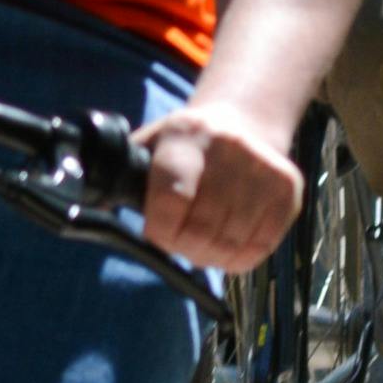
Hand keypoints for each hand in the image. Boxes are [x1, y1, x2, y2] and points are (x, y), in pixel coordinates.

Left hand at [130, 99, 305, 271]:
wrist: (243, 123)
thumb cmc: (184, 146)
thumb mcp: (149, 145)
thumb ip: (126, 176)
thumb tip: (93, 206)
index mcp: (186, 135)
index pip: (171, 197)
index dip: (160, 230)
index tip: (155, 233)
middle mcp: (230, 149)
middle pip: (203, 228)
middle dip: (184, 249)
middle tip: (178, 246)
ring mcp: (264, 169)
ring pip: (232, 243)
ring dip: (210, 258)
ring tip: (201, 248)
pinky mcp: (289, 191)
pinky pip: (261, 247)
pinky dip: (238, 259)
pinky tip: (226, 248)